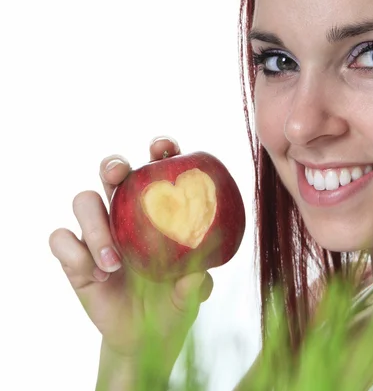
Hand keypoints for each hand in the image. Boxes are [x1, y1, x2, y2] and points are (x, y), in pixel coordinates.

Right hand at [49, 137, 212, 361]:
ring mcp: (99, 232)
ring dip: (95, 225)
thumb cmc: (174, 303)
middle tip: (120, 175)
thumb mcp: (190, 295)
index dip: (160, 150)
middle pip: (113, 170)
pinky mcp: (74, 256)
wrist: (145, 336)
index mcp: (159, 211)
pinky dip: (76, 253)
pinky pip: (61, 239)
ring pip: (84, 200)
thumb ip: (195, 284)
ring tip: (114, 262)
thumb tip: (198, 273)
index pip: (157, 167)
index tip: (163, 148)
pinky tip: (98, 275)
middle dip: (114, 164)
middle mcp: (127, 213)